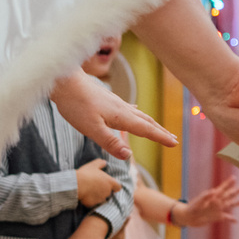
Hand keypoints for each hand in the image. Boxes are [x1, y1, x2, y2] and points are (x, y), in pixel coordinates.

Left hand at [50, 70, 174, 159]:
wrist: (65, 81)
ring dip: (151, 123)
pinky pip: (128, 109)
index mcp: (122, 117)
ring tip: (158, 128)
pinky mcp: (107, 100)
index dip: (161, 138)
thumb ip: (110, 142)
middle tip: (173, 138)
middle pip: (146, 121)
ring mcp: (115, 103)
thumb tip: (129, 156)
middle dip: (160, 131)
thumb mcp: (92, 128)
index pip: (146, 130)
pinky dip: (137, 113)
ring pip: (138, 114)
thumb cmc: (76, 104)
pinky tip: (134, 110)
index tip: (174, 144)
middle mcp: (122, 109)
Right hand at [74, 160, 121, 206]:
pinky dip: (90, 201)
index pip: (118, 187)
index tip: (109, 184)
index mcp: (110, 182)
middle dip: (104, 191)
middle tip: (95, 186)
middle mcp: (108, 191)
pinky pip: (92, 203)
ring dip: (97, 196)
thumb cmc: (86, 174)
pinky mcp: (93, 204)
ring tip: (89, 191)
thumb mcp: (93, 165)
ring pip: (101, 199)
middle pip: (109, 193)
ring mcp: (101, 199)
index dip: (114, 186)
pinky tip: (84, 196)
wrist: (76, 184)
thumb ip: (100, 163)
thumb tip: (104, 162)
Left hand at [175, 179, 238, 226]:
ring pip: (230, 205)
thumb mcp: (198, 202)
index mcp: (213, 196)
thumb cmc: (191, 208)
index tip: (234, 177)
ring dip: (237, 203)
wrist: (188, 217)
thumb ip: (205, 196)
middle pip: (228, 195)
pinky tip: (236, 220)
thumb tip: (214, 191)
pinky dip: (231, 219)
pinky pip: (226, 217)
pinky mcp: (216, 217)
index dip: (228, 183)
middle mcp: (217, 202)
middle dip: (236, 191)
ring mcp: (217, 209)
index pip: (222, 188)